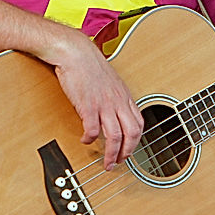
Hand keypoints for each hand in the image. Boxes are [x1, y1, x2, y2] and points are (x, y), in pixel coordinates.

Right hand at [50, 31, 144, 170]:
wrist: (75, 52)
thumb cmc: (90, 64)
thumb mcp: (111, 81)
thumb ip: (116, 97)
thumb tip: (116, 112)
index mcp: (124, 96)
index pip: (139, 124)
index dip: (136, 141)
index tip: (129, 150)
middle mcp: (117, 101)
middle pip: (131, 133)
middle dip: (127, 152)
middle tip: (119, 162)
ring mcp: (104, 104)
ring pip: (114, 136)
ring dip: (111, 154)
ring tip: (107, 162)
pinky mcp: (87, 105)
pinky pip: (92, 129)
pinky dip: (89, 139)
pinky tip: (85, 140)